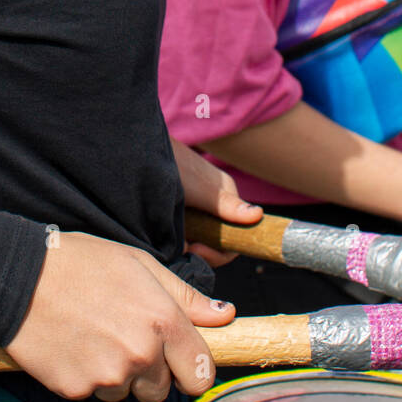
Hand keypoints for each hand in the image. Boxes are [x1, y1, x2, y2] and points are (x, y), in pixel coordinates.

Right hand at [5, 231, 235, 401]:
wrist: (18, 277)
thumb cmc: (82, 262)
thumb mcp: (140, 264)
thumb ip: (186, 296)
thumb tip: (227, 315)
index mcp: (162, 320)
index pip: (200, 374)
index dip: (193, 369)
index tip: (182, 362)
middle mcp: (141, 353)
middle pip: (163, 390)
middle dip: (153, 372)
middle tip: (126, 338)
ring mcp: (107, 375)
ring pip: (128, 392)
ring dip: (119, 374)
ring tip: (95, 335)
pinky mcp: (76, 389)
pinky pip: (94, 392)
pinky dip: (88, 376)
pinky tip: (74, 345)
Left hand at [171, 138, 261, 266]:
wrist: (143, 149)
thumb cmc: (174, 165)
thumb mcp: (200, 190)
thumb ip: (227, 205)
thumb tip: (258, 215)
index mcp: (228, 198)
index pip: (236, 236)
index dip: (219, 253)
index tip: (196, 250)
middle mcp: (217, 203)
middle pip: (218, 240)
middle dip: (200, 250)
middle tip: (180, 248)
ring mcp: (200, 205)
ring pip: (201, 236)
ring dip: (186, 244)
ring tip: (169, 239)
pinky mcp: (184, 206)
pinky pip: (188, 229)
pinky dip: (177, 236)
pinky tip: (163, 232)